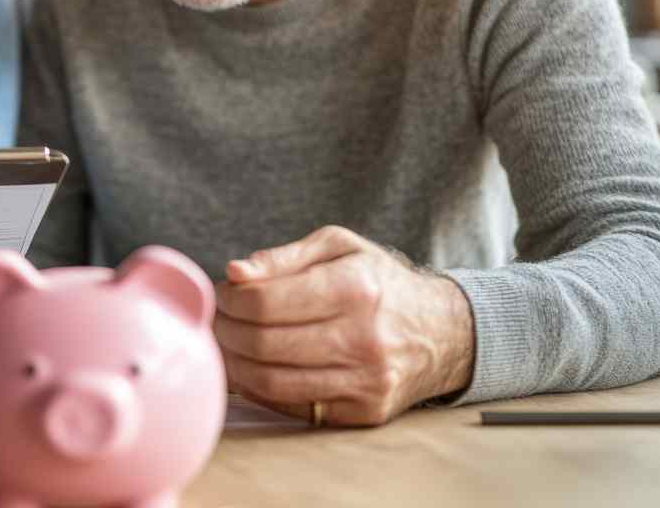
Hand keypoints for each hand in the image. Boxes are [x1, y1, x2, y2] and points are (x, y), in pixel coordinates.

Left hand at [215, 226, 475, 426]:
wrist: (441, 332)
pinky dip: (261, 390)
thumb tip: (235, 273)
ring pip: (271, 381)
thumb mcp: (339, 247)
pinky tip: (253, 369)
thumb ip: (283, 257)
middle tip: (218, 322)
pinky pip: (292, 407)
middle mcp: (364, 337)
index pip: (265, 302)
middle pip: (263, 343)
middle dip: (226, 332)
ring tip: (228, 345)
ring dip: (235, 364)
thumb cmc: (379, 283)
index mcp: (355, 288)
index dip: (231, 300)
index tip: (224, 295)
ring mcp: (365, 380)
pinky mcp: (363, 411)